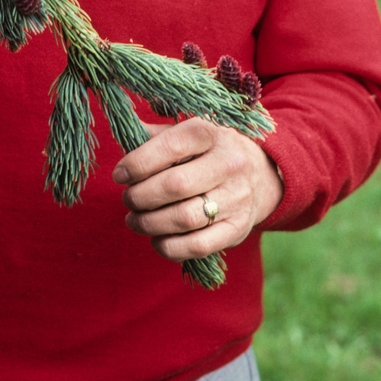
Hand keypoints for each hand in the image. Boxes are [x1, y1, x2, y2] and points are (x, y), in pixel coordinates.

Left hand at [112, 117, 283, 262]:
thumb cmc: (209, 151)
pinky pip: (199, 246)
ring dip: (150, 223)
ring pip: (184, 218)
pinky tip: (156, 239)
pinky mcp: (238, 228)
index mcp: (210, 133)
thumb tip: (124, 132)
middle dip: (140, 197)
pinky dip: (170, 247)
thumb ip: (156, 135)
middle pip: (175, 186)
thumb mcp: (189, 132)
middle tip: (127, 199)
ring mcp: (237, 197)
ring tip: (135, 220)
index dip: (138, 163)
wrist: (260, 174)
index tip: (119, 175)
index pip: (171, 146)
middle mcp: (228, 163)